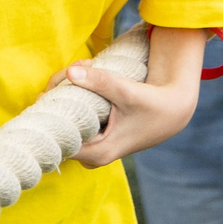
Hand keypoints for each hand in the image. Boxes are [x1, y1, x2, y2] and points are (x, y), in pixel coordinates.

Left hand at [54, 36, 204, 165]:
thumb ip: (100, 82)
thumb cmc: (152, 104)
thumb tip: (70, 71)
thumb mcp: (126, 92)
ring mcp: (94, 148)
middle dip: (60, 96)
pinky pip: (75, 118)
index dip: (50, 114)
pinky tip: (85, 76)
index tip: (52, 89)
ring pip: (66, 121)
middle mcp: (92, 155)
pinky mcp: (96, 138)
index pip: (59, 139)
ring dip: (68, 94)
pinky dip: (76, 98)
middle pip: (59, 128)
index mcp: (98, 153)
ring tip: (84, 68)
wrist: (172, 110)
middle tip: (71, 71)